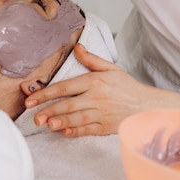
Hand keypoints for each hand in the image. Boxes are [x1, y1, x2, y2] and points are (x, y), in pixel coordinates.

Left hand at [24, 44, 156, 136]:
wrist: (149, 106)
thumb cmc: (128, 87)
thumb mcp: (111, 69)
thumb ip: (91, 59)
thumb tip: (77, 47)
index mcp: (95, 81)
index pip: (65, 87)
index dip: (45, 94)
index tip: (31, 99)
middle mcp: (97, 97)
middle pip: (68, 104)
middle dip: (49, 110)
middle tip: (34, 117)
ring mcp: (102, 113)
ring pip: (77, 118)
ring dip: (60, 121)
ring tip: (46, 124)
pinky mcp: (106, 127)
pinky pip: (88, 130)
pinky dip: (76, 131)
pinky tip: (64, 132)